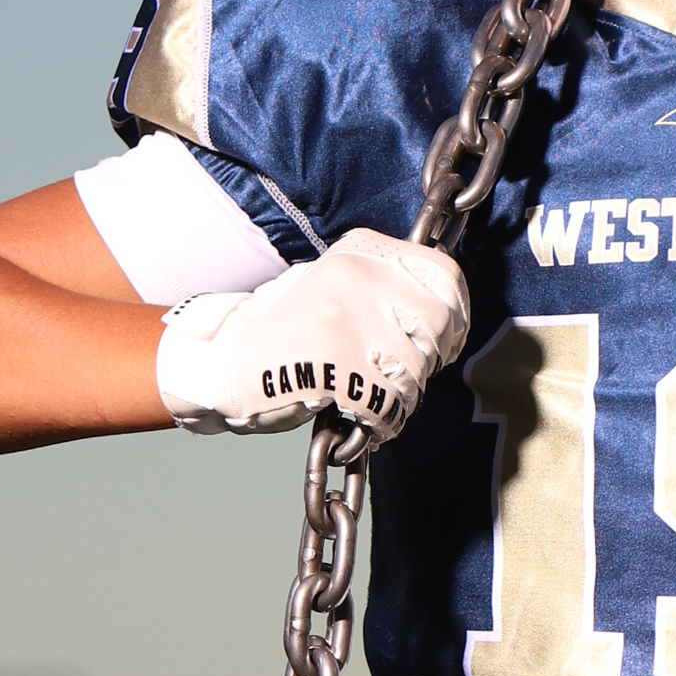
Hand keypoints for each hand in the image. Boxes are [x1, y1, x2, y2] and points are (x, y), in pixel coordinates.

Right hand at [155, 229, 470, 436]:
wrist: (219, 363)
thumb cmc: (280, 331)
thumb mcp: (332, 283)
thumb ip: (385, 287)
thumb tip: (443, 309)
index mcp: (359, 253)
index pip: (446, 276)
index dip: (455, 315)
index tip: (444, 337)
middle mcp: (357, 280)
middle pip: (439, 325)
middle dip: (431, 358)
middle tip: (403, 373)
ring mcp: (347, 323)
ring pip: (417, 371)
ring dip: (401, 396)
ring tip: (367, 395)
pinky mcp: (338, 368)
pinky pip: (389, 405)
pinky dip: (380, 422)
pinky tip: (357, 417)